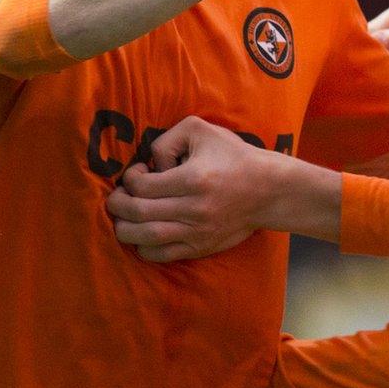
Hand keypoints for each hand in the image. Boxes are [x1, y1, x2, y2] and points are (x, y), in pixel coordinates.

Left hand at [107, 117, 281, 262]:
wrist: (270, 191)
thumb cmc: (235, 157)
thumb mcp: (203, 131)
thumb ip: (168, 138)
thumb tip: (149, 164)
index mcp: (193, 179)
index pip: (141, 186)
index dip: (129, 179)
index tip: (139, 173)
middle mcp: (193, 209)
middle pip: (137, 213)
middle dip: (118, 204)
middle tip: (121, 196)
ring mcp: (197, 232)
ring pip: (145, 238)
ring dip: (124, 228)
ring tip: (126, 217)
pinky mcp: (200, 247)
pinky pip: (161, 256)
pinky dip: (143, 247)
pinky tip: (144, 234)